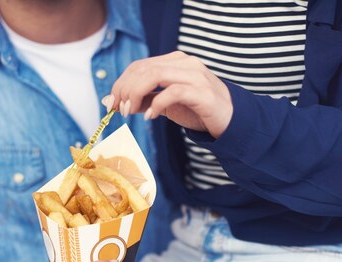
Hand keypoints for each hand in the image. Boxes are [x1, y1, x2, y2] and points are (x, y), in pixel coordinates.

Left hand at [105, 51, 233, 138]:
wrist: (231, 120)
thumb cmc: (197, 110)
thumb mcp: (166, 104)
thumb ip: (144, 99)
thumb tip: (115, 102)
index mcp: (175, 61)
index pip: (139, 65)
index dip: (121, 82)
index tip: (110, 102)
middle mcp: (184, 63)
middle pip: (143, 69)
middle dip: (124, 90)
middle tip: (118, 109)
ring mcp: (194, 75)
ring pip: (154, 75)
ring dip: (135, 94)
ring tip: (129, 112)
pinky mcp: (202, 92)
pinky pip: (172, 92)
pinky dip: (156, 105)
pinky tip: (150, 117)